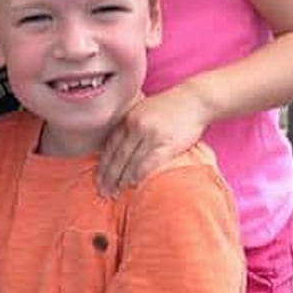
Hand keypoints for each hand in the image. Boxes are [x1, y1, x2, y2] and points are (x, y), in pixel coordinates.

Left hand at [98, 85, 212, 195]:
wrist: (195, 100)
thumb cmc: (171, 106)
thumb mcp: (144, 110)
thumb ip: (131, 125)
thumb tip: (121, 149)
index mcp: (129, 118)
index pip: (111, 146)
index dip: (103, 164)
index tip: (98, 178)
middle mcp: (136, 126)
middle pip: (117, 156)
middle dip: (108, 176)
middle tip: (102, 191)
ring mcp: (151, 135)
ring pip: (130, 162)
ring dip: (121, 180)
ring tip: (115, 193)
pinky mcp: (166, 144)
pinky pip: (148, 164)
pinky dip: (138, 176)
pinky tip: (132, 185)